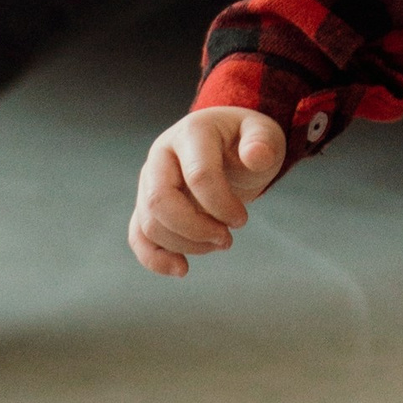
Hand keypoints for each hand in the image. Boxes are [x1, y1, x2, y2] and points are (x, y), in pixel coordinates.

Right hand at [129, 107, 286, 275]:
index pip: (198, 176)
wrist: (225, 143)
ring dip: (186, 244)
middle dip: (196, 229)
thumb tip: (257, 156)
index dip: (222, 205)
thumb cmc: (245, 140)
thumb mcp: (263, 133)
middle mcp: (161, 154)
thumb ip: (263, 142)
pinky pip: (138, 235)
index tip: (242, 220)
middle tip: (227, 240)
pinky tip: (182, 269)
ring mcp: (149, 180)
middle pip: (161, 200)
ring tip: (219, 243)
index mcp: (191, 133)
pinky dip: (155, 258)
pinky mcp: (146, 204)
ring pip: (150, 222)